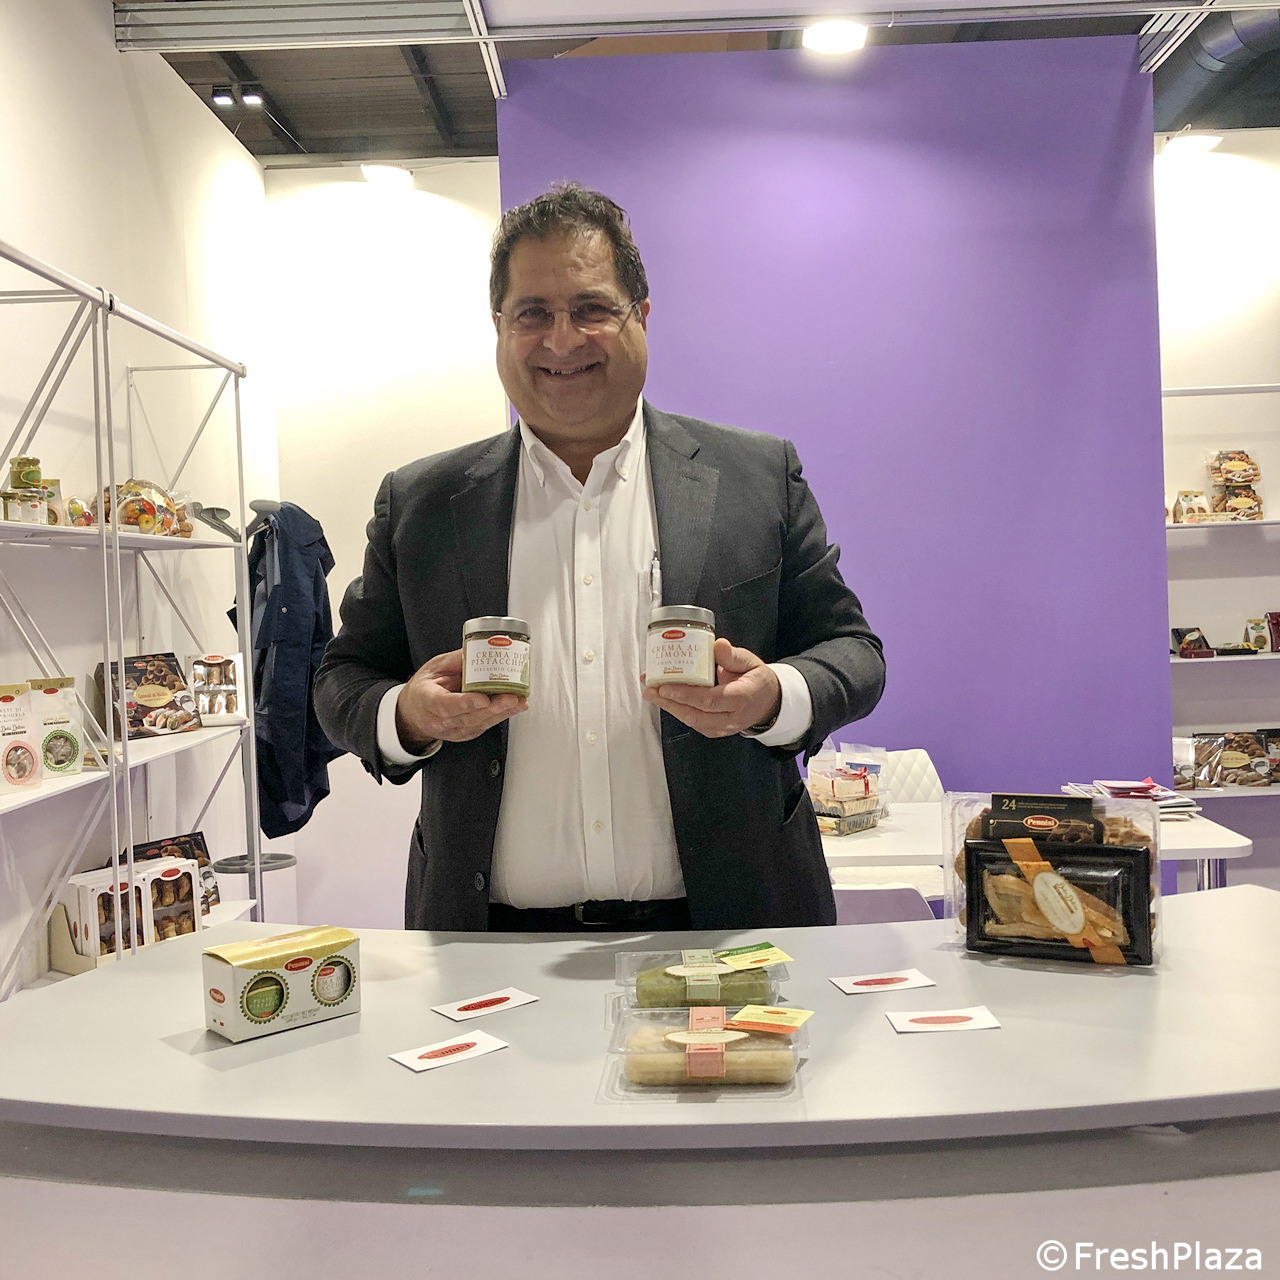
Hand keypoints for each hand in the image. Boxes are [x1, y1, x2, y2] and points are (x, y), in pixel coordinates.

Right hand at [395, 648, 527, 751]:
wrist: (416, 712)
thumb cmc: (425, 688)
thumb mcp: (434, 667)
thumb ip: (456, 660)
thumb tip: (479, 648)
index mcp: (427, 701)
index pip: (446, 705)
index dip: (466, 703)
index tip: (483, 699)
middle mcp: (440, 721)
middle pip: (469, 717)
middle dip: (494, 708)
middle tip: (512, 697)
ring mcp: (454, 730)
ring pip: (480, 723)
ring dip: (503, 712)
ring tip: (520, 701)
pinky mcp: (467, 733)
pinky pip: (485, 725)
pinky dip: (501, 715)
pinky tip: (514, 706)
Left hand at [641, 637, 780, 738]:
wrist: (767, 702)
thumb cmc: (756, 680)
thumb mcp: (750, 662)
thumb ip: (733, 655)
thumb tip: (718, 645)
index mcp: (742, 698)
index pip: (711, 700)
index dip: (686, 695)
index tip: (666, 686)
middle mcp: (731, 717)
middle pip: (695, 714)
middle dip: (670, 702)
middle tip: (651, 688)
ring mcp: (722, 727)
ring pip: (691, 720)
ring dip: (669, 706)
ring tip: (651, 691)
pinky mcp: (713, 730)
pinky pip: (692, 721)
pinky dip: (676, 709)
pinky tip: (663, 697)